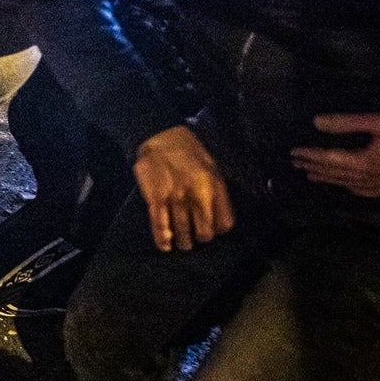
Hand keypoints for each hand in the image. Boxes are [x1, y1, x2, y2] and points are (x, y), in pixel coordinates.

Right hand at [133, 126, 234, 250]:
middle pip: (204, 232)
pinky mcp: (155, 198)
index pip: (224, 223)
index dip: (219, 230)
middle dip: (201, 238)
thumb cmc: (187, 150)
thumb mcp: (212, 167)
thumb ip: (217, 192)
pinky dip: (162, 238)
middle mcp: (196, 194)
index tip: (213, 229)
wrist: (159, 135)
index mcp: (214, 185)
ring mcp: (175, 197)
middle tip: (197, 238)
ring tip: (183, 243)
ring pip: (183, 232)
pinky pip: (160, 224)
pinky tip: (165, 245)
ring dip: (184, 242)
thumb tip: (219, 219)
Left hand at [292, 113, 379, 197]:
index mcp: (363, 163)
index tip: (293, 152)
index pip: (328, 160)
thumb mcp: (378, 122)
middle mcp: (370, 178)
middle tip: (296, 164)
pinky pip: (367, 192)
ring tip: (313, 174)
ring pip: (349, 184)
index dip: (309, 155)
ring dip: (329, 179)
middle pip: (335, 174)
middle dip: (314, 167)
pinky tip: (349, 187)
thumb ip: (346, 122)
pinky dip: (351, 188)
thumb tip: (316, 121)